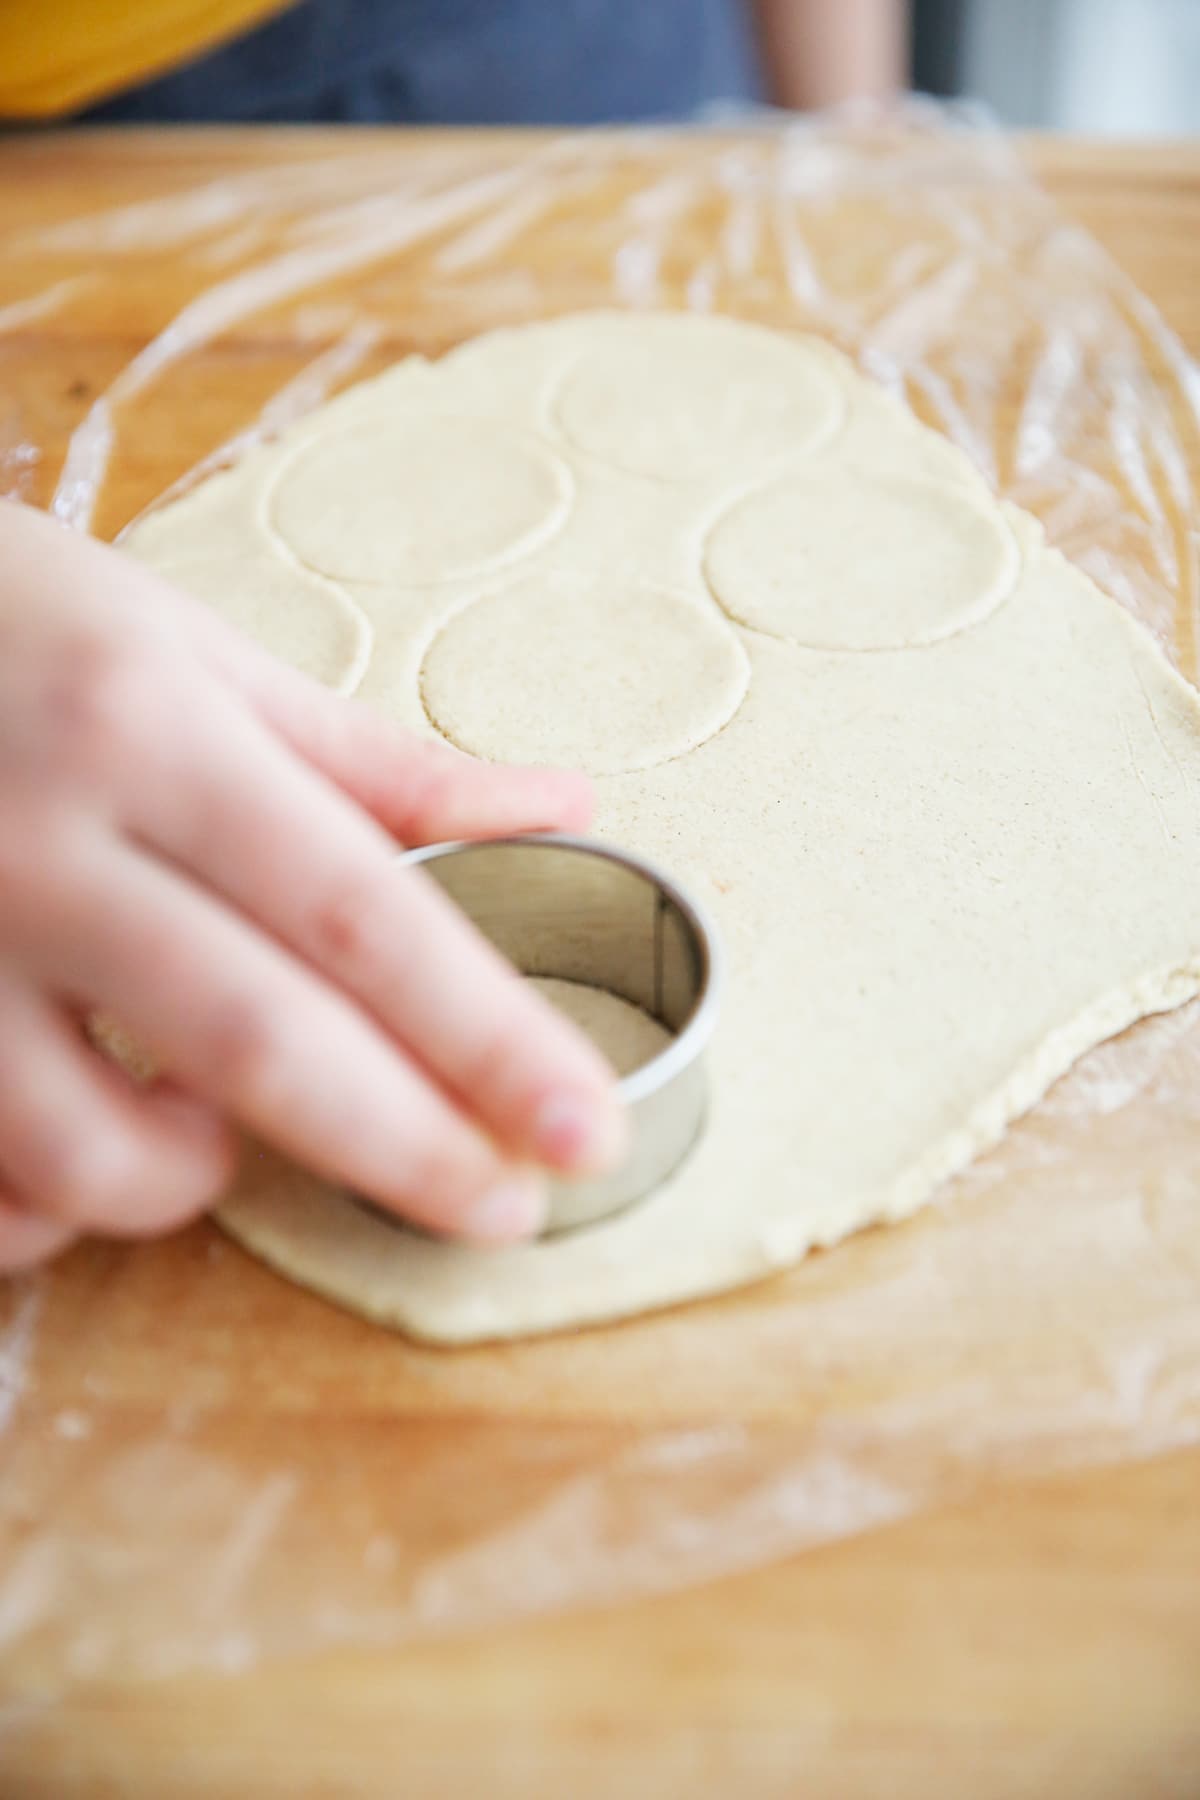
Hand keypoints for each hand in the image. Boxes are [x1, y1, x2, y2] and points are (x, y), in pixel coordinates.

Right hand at [0, 501, 623, 1270]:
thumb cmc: (13, 624)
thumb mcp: (193, 655)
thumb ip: (372, 760)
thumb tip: (560, 803)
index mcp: (149, 732)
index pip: (358, 910)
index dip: (485, 1036)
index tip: (583, 1126)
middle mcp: (43, 842)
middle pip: (256, 1041)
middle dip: (404, 1150)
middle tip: (503, 1214)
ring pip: (87, 1152)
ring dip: (189, 1183)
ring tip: (222, 1140)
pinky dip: (48, 1207)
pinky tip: (84, 1149)